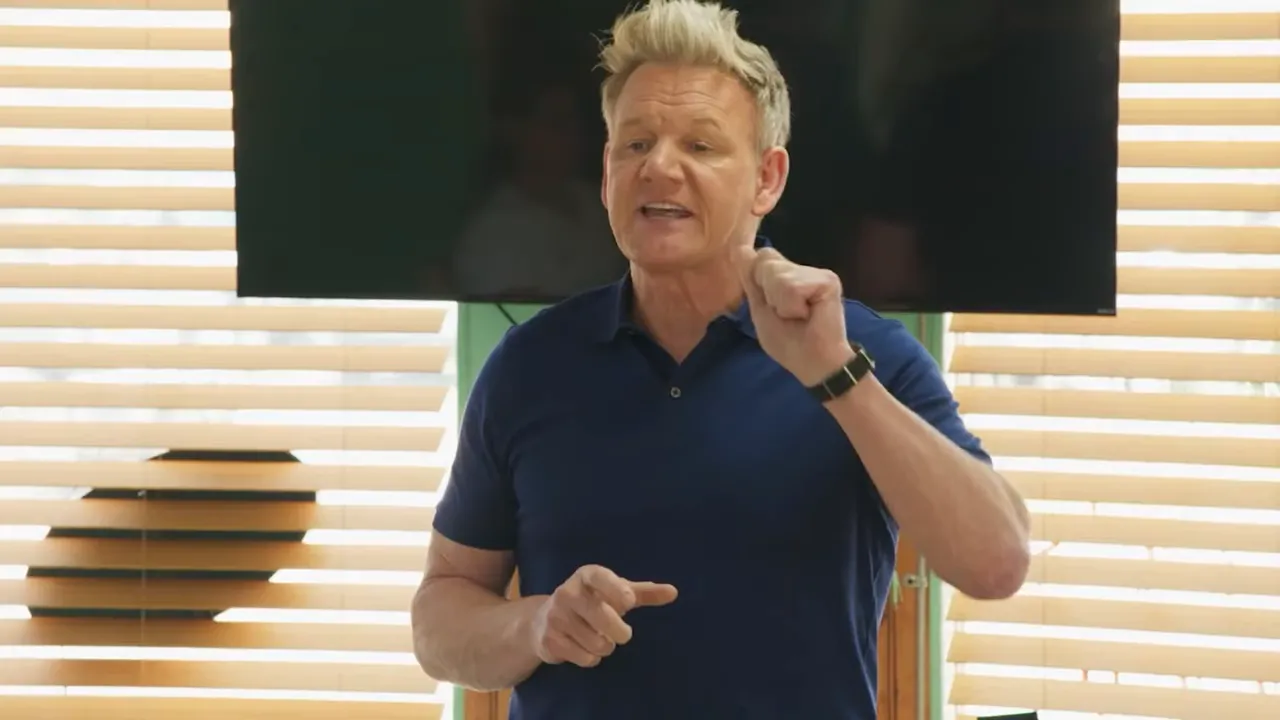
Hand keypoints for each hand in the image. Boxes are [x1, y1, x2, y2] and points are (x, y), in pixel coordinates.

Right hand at [529, 564, 677, 667]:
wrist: (543, 620)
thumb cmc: (591, 602)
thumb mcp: (616, 594)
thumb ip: (644, 593)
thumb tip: (674, 592)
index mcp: (586, 576)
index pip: (600, 577)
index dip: (616, 588)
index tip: (630, 601)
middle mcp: (567, 593)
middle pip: (602, 616)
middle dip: (620, 631)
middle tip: (622, 633)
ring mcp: (555, 617)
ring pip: (596, 642)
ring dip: (605, 647)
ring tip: (599, 639)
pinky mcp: (549, 640)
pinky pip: (585, 657)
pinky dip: (592, 658)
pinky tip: (583, 648)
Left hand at [733, 245, 853, 386]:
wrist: (812, 363)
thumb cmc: (787, 341)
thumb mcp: (760, 308)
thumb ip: (750, 278)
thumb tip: (738, 248)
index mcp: (786, 274)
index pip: (762, 257)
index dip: (758, 280)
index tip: (772, 305)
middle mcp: (802, 269)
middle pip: (766, 260)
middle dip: (768, 293)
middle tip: (787, 314)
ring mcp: (817, 273)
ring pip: (777, 274)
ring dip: (780, 303)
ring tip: (797, 316)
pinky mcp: (828, 280)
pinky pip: (792, 286)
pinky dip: (791, 306)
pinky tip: (807, 315)